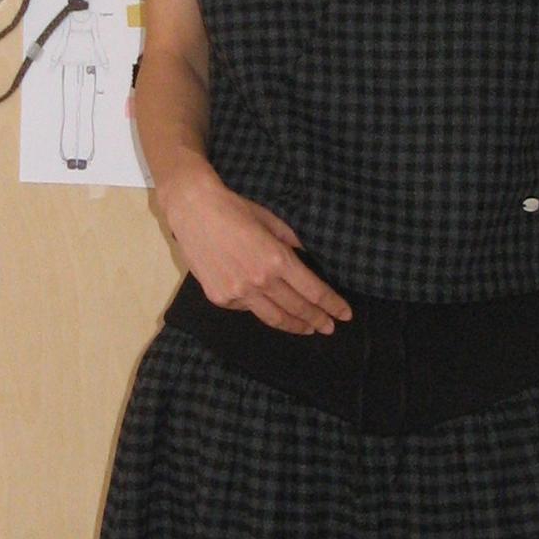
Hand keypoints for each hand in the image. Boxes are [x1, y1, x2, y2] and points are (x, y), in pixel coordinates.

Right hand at [160, 162, 351, 334]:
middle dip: (317, 319)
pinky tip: (271, 309)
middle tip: (330, 327)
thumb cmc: (234, 209)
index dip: (332, 304)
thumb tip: (307, 260)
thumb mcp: (272, 221)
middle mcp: (260, 281)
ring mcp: (238, 293)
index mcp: (277, 259)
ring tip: (308, 329)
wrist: (193, 210)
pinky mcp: (220, 298)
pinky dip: (263, 310)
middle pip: (297, 308)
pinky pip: (248, 309)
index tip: (345, 314)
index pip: (313, 291)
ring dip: (295, 326)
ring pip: (273, 318)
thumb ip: (291, 244)